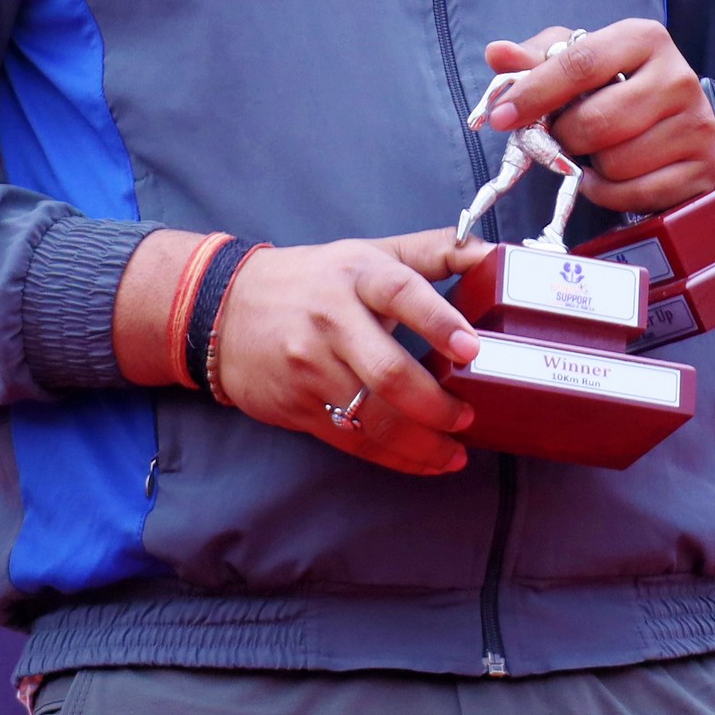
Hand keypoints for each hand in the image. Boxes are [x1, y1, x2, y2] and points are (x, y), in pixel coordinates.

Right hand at [208, 231, 482, 475]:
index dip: (439, 321)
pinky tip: (424, 461)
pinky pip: (353, 440)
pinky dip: (395, 457)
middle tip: (467, 416)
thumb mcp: (367, 254)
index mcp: (355, 274)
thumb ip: (431, 253)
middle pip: (389, 371)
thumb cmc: (313, 281)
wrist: (223, 311)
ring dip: (422, 442)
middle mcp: (331, 319)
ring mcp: (311, 366)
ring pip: (373, 416)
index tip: (472, 350)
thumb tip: (492, 254)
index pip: (400, 292)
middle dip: (436, 404)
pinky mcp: (299, 405)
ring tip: (454, 452)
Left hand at [480, 20, 714, 215]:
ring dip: (592, 166)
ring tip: (598, 152)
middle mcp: (679, 76)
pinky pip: (635, 193)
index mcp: (644, 39)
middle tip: (562, 138)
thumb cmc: (617, 88)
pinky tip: (613, 177)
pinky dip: (611, 193)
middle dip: (565, 137)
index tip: (502, 117)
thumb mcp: (577, 63)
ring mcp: (696, 124)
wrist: (675, 123)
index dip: (535, 93)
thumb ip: (535, 60)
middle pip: (596, 120)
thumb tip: (497, 53)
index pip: (580, 63)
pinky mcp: (703, 168)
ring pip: (615, 162)